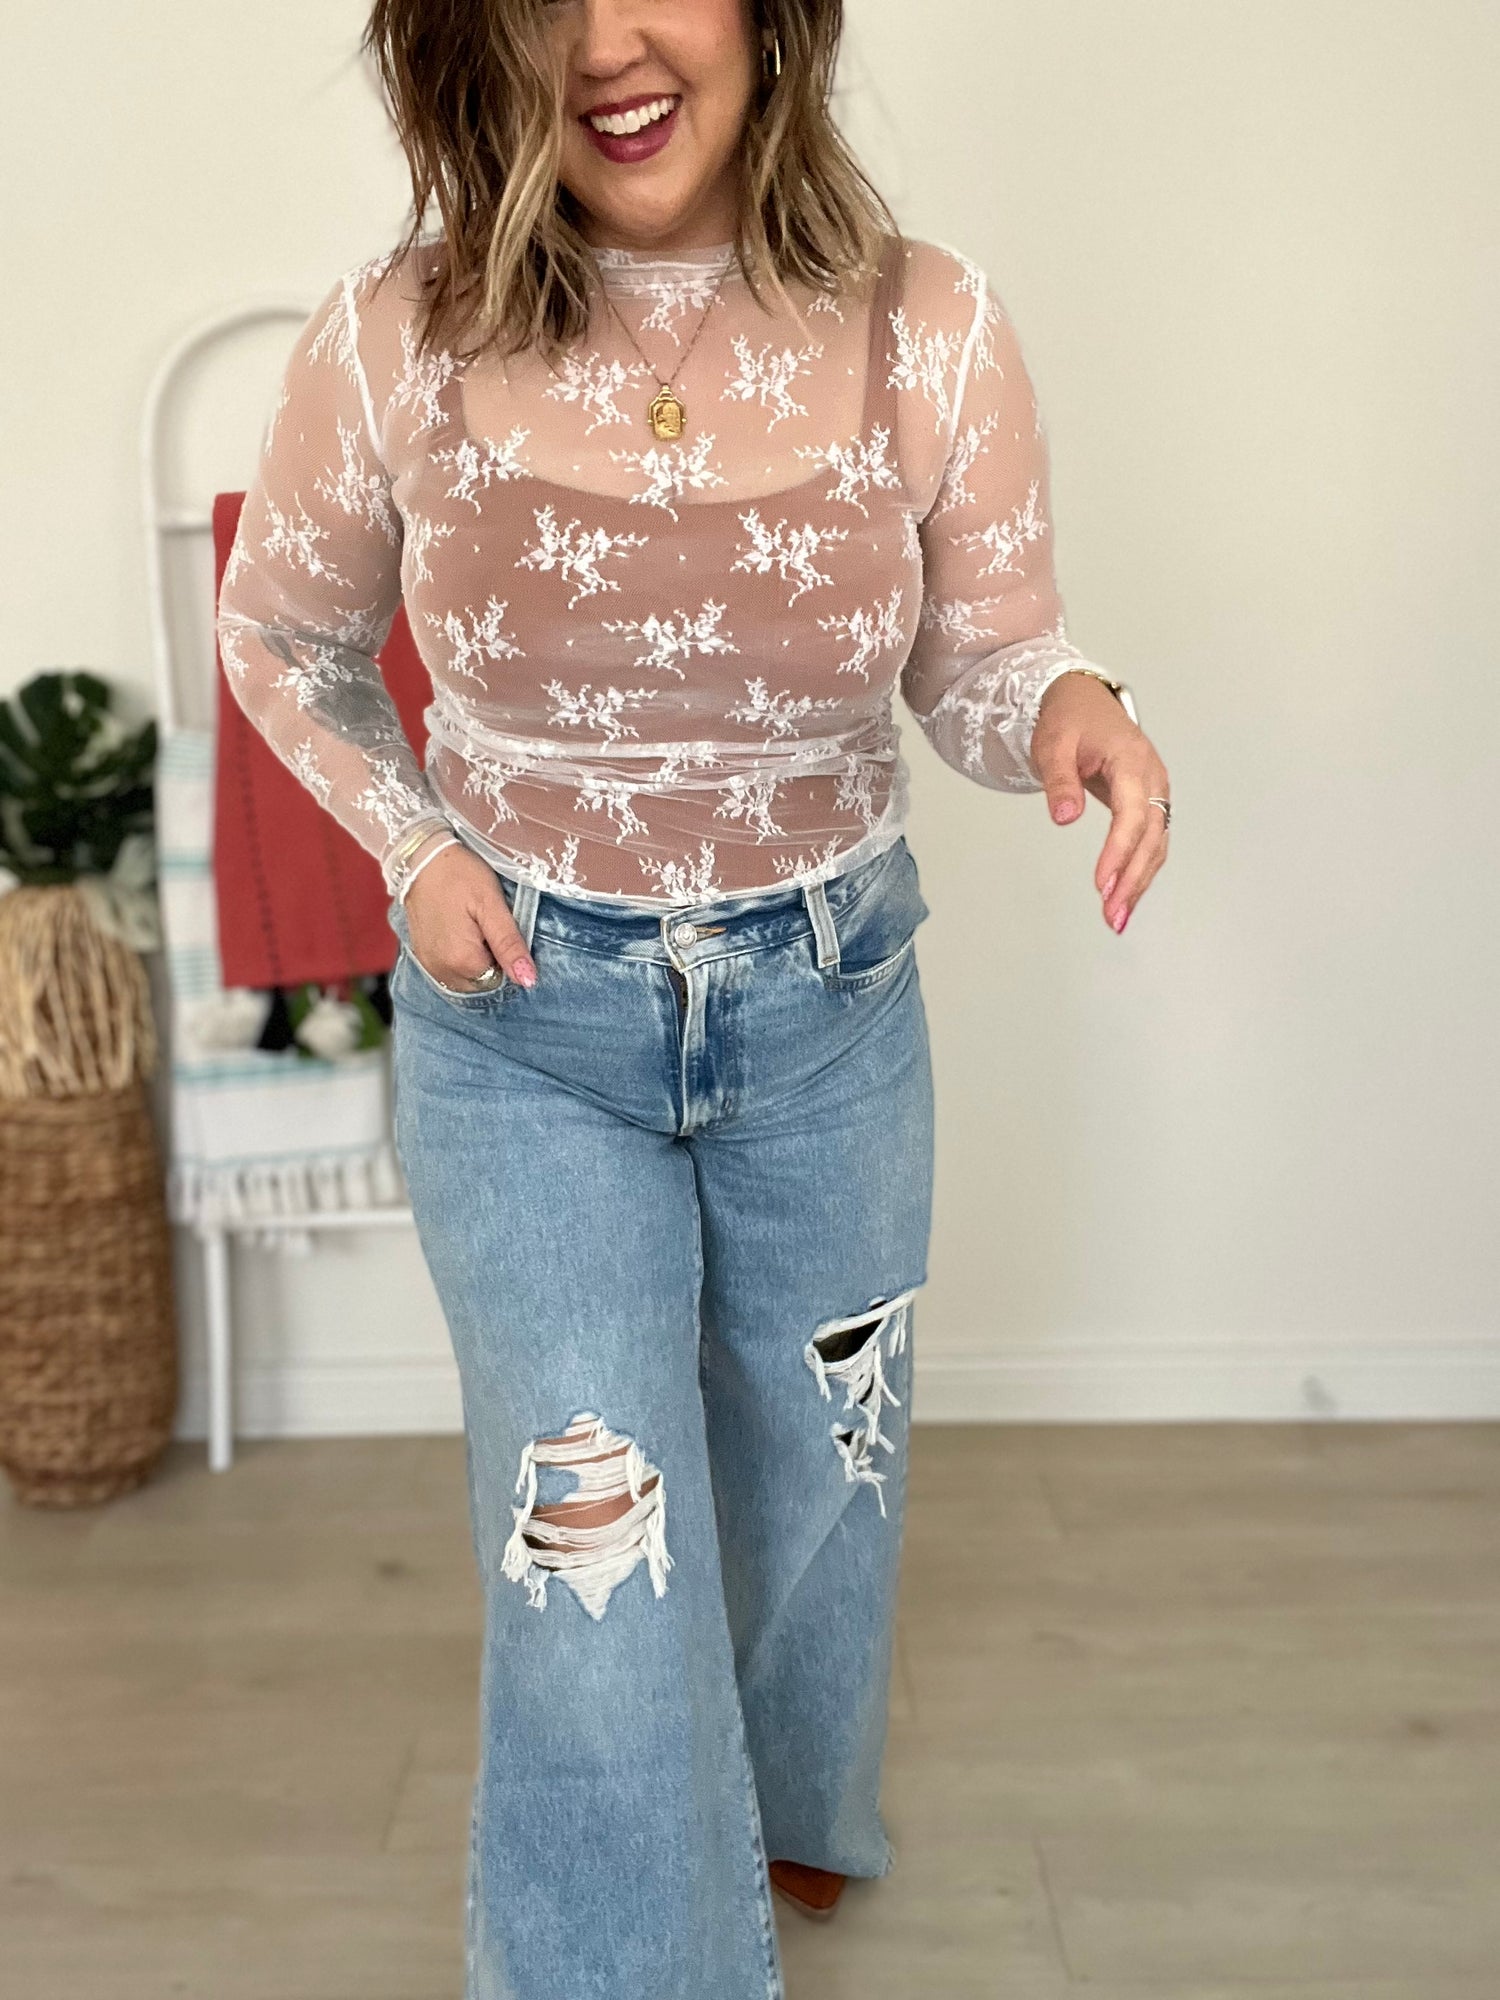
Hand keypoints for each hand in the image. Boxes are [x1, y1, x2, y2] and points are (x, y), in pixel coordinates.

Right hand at [403, 842, 537, 988]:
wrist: (420, 858)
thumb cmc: (460, 875)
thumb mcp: (491, 905)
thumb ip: (509, 945)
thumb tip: (528, 981)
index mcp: (463, 961)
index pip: (501, 977)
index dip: (505, 955)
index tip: (497, 928)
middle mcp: (442, 971)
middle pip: (483, 981)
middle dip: (491, 959)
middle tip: (484, 924)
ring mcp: (429, 965)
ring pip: (467, 978)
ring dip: (475, 959)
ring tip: (470, 926)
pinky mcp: (422, 957)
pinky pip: (450, 970)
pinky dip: (459, 957)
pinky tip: (458, 930)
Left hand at [1030, 673, 1170, 934]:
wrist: (1084, 701)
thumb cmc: (1069, 720)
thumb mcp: (1054, 744)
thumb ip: (1059, 780)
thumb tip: (1065, 817)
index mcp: (1133, 761)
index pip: (1133, 814)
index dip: (1119, 851)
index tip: (1102, 884)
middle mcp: (1154, 780)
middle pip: (1152, 837)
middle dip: (1132, 879)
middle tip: (1112, 916)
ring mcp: (1156, 793)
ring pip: (1156, 845)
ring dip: (1139, 883)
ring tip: (1117, 919)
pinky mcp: (1150, 804)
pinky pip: (1151, 842)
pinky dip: (1140, 871)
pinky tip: (1124, 899)